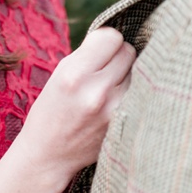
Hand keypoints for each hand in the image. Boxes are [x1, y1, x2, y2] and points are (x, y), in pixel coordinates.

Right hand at [15, 28, 134, 186]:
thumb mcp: (60, 75)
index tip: (100, 51)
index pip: (112, 36)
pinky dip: (134, 92)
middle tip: (105, 71)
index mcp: (73, 75)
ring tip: (108, 90)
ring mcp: (115, 109)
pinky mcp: (127, 122)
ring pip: (139, 71)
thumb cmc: (53, 110)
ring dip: (128, 76)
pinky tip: (117, 101)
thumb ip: (90, 55)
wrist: (48, 156)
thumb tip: (123, 36)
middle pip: (129, 51)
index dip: (106, 41)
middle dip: (118, 57)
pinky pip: (142, 92)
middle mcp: (96, 91)